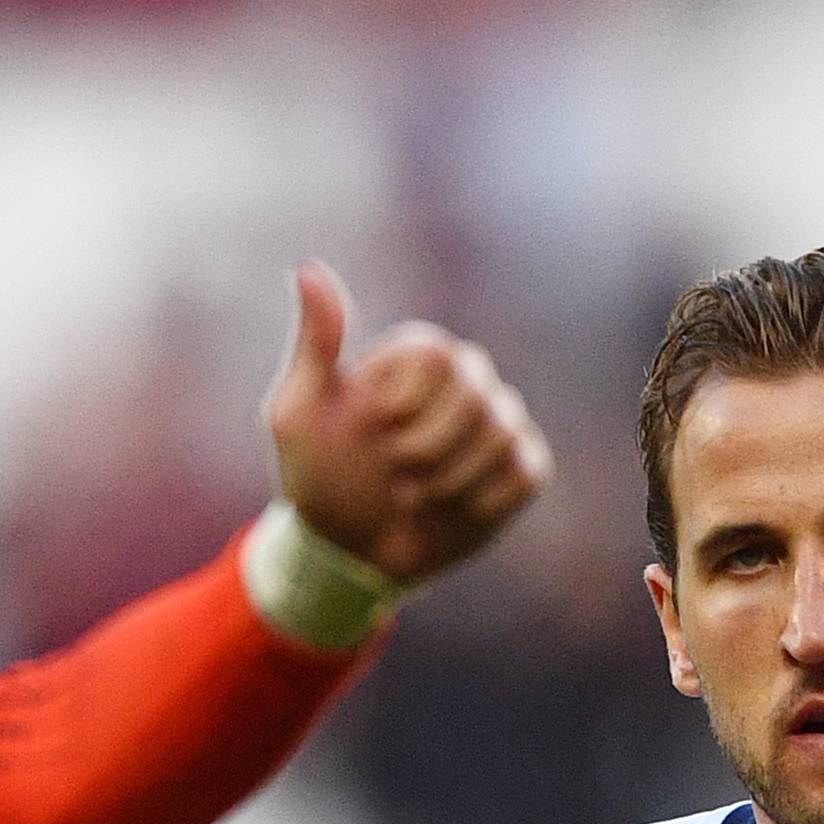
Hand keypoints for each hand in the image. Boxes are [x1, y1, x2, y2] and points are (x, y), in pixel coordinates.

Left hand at [265, 264, 551, 586]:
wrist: (345, 554)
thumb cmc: (319, 478)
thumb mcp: (298, 413)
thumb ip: (314, 344)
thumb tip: (307, 269)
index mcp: (421, 357)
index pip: (441, 356)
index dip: (405, 405)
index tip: (372, 428)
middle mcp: (467, 381)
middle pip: (477, 395)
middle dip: (425, 449)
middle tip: (393, 473)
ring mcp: (499, 425)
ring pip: (502, 436)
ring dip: (447, 482)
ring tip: (415, 496)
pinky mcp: (520, 471)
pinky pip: (524, 474)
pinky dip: (482, 503)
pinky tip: (450, 512)